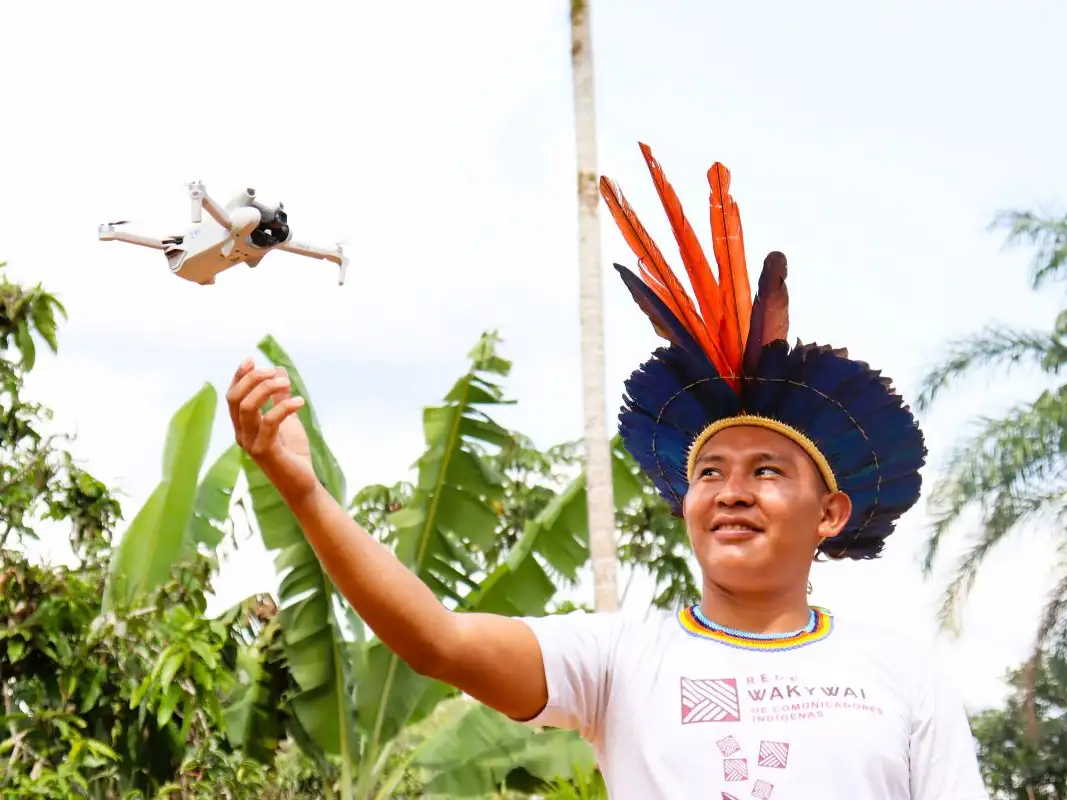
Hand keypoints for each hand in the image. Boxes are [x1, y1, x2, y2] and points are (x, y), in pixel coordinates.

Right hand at [227, 359, 317, 498]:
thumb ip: (279, 398)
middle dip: (252, 379)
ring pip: (247, 407)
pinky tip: (300, 401)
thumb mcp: (287, 420)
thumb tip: (279, 371)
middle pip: (235, 398)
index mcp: (243, 426)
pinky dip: (284, 407)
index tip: (251, 360)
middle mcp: (241, 434)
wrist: (302, 483)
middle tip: (274, 372)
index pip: (232, 396)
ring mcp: (250, 443)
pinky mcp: (264, 451)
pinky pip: (269, 422)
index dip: (238, 377)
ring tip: (286, 383)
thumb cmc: (292, 453)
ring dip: (267, 389)